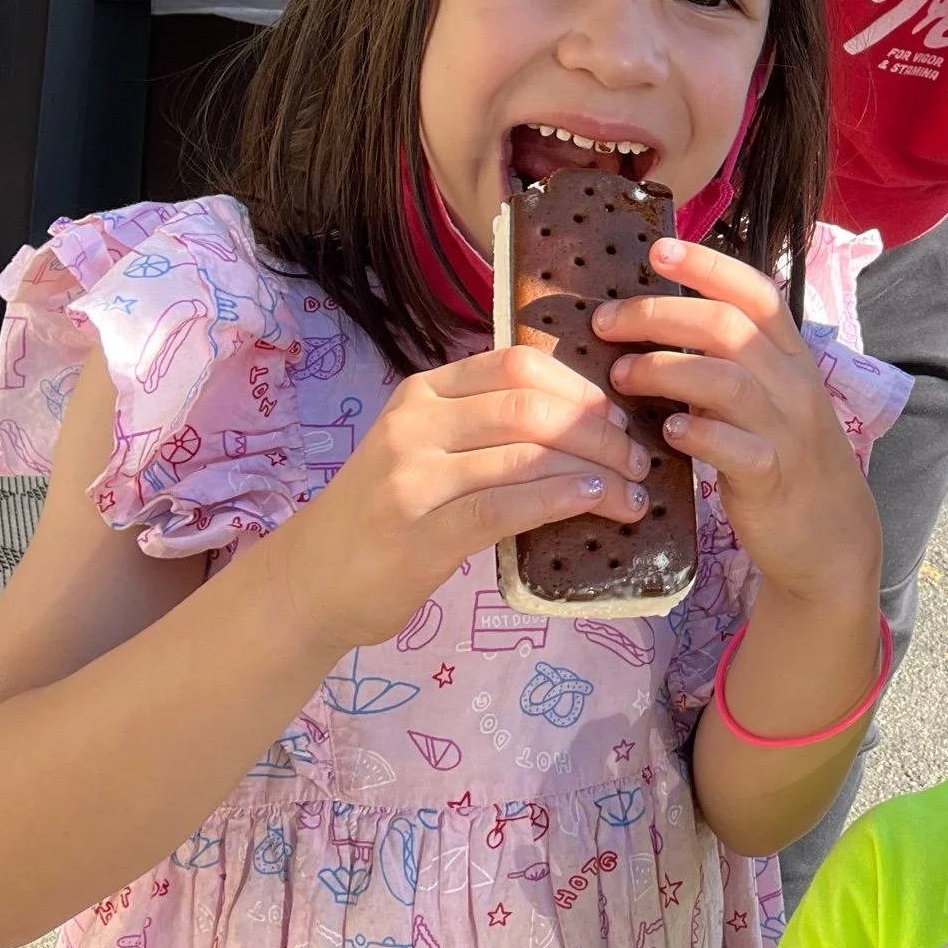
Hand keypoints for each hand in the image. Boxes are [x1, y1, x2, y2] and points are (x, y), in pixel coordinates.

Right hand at [275, 344, 648, 651]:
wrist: (310, 582)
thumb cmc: (385, 514)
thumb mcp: (427, 448)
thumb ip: (486, 426)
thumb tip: (586, 421)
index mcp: (423, 393)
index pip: (517, 365)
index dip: (581, 388)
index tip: (618, 418)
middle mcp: (415, 424)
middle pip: (530, 406)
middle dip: (599, 432)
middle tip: (637, 461)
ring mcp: (412, 478)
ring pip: (525, 454)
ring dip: (595, 471)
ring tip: (631, 493)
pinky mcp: (419, 534)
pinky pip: (506, 506)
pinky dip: (561, 500)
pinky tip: (593, 503)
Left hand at [596, 237, 880, 607]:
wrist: (832, 535)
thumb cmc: (785, 456)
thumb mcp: (771, 397)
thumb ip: (731, 361)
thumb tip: (659, 323)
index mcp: (791, 356)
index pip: (755, 292)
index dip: (707, 265)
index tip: (657, 250)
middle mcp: (793, 384)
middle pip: (726, 326)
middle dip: (659, 314)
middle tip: (606, 322)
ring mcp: (786, 430)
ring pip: (725, 380)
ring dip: (664, 370)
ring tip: (622, 377)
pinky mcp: (772, 477)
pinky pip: (733, 447)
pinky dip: (696, 434)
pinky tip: (668, 433)